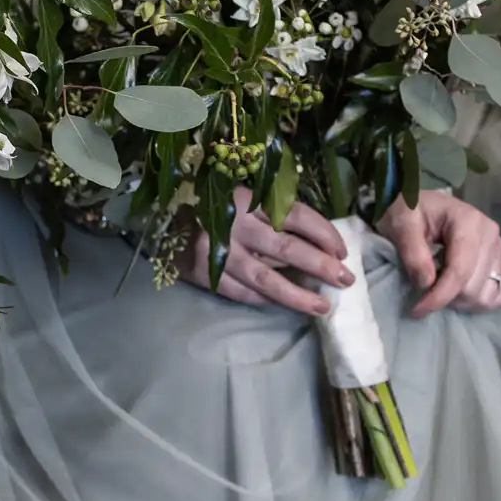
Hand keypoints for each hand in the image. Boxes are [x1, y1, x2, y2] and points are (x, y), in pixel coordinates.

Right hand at [181, 186, 354, 316]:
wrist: (155, 216)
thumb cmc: (208, 203)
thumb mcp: (241, 195)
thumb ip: (271, 210)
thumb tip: (317, 239)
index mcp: (249, 200)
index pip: (296, 216)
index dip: (324, 234)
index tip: (343, 251)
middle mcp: (234, 225)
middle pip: (286, 248)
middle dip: (320, 266)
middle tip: (346, 279)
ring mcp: (217, 252)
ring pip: (265, 278)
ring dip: (297, 294)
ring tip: (322, 306)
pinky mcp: (203, 273)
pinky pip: (240, 292)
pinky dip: (264, 300)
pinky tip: (284, 306)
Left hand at [378, 189, 500, 316]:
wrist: (417, 204)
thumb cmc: (407, 211)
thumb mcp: (401, 225)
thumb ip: (413, 252)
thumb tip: (427, 283)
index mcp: (469, 222)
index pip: (459, 271)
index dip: (439, 296)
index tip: (416, 310)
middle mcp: (491, 236)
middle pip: (474, 286)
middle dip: (446, 299)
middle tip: (422, 296)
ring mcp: (498, 249)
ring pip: (488, 294)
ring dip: (461, 302)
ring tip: (438, 293)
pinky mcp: (498, 261)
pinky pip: (498, 293)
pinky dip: (478, 301)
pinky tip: (456, 296)